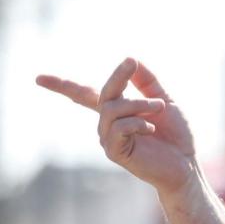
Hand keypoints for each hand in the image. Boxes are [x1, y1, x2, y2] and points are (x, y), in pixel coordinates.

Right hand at [36, 58, 196, 194]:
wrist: (186, 164)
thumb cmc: (176, 134)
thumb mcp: (165, 100)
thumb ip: (148, 82)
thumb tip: (133, 59)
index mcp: (117, 111)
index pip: (84, 95)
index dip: (62, 86)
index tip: (38, 78)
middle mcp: (108, 124)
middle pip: (102, 93)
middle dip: (117, 76)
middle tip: (132, 63)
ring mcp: (109, 138)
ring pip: (112, 109)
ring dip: (138, 103)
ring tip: (160, 107)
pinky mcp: (115, 152)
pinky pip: (119, 128)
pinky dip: (137, 122)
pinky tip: (151, 128)